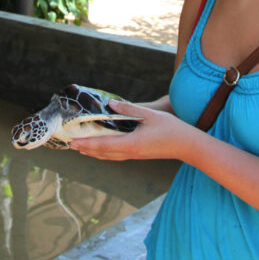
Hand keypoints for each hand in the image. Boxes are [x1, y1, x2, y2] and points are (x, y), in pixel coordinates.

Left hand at [70, 99, 185, 160]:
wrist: (188, 145)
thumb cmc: (171, 128)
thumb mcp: (150, 115)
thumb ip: (129, 109)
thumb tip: (110, 104)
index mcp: (132, 144)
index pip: (103, 145)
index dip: (87, 144)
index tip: (73, 143)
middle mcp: (131, 153)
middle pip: (103, 153)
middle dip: (86, 149)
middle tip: (70, 145)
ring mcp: (135, 155)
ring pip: (109, 156)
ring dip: (93, 152)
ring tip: (81, 148)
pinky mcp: (139, 154)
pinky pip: (116, 155)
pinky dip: (104, 152)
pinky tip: (101, 148)